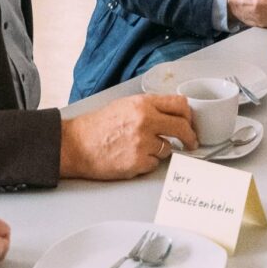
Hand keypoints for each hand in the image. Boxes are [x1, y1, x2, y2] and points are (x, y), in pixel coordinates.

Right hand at [60, 94, 195, 179]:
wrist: (75, 144)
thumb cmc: (97, 125)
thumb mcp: (124, 105)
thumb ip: (149, 107)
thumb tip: (172, 114)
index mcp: (143, 103)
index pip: (180, 104)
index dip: (188, 115)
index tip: (189, 123)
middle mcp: (146, 120)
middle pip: (182, 127)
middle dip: (189, 137)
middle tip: (190, 143)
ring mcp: (143, 142)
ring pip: (168, 148)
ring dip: (160, 150)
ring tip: (140, 148)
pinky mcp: (138, 162)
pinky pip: (154, 164)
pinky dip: (147, 163)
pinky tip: (131, 157)